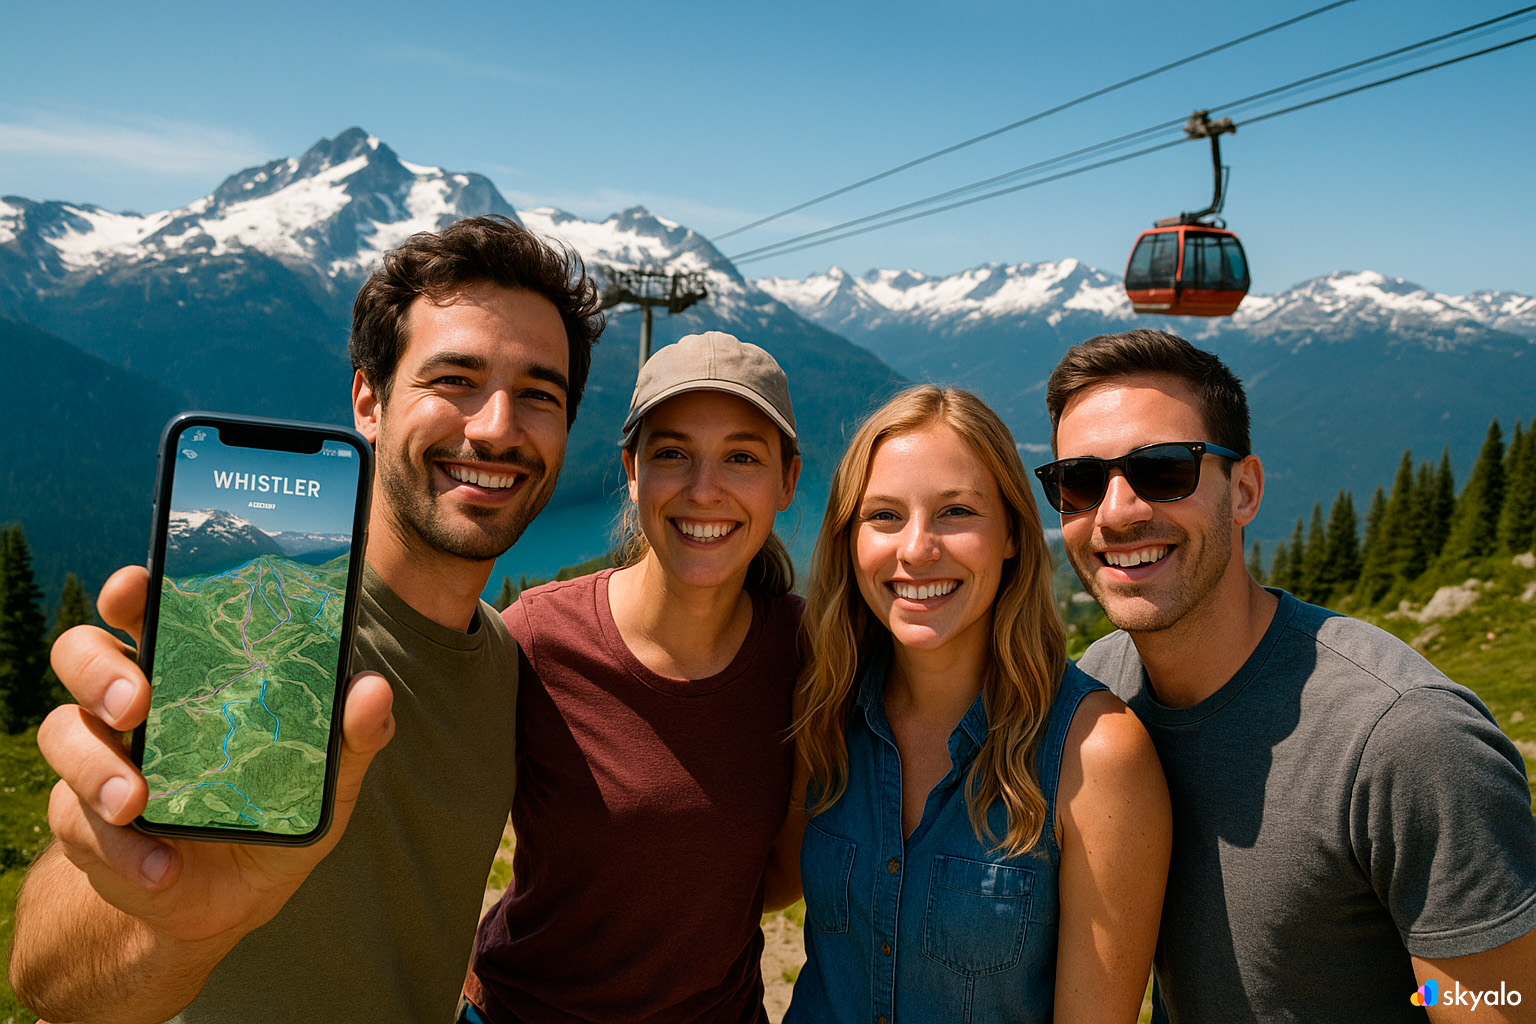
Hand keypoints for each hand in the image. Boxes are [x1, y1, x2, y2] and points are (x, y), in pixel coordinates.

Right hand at [39, 565, 394, 944]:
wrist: (237, 898)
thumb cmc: (279, 808)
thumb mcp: (328, 777)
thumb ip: (352, 734)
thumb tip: (372, 689)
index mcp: (189, 671)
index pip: (145, 609)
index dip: (131, 591)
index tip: (136, 586)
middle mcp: (135, 704)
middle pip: (80, 654)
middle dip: (98, 671)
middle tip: (136, 703)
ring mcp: (102, 759)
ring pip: (62, 734)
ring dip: (95, 768)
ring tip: (137, 803)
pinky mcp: (87, 823)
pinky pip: (80, 825)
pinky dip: (123, 851)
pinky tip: (162, 870)